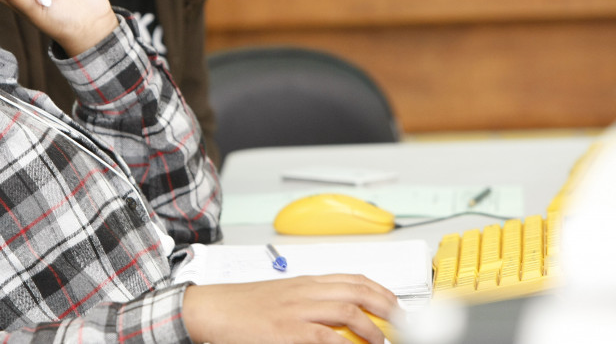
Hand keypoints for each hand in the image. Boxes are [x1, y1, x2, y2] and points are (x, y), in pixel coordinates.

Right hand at [182, 274, 400, 343]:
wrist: (213, 309)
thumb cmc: (243, 307)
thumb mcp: (281, 298)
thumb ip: (308, 302)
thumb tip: (337, 318)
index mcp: (305, 282)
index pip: (352, 278)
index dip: (381, 291)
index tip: (396, 306)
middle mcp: (305, 291)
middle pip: (357, 290)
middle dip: (387, 307)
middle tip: (402, 325)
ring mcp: (297, 310)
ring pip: (347, 308)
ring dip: (372, 326)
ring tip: (383, 341)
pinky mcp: (287, 330)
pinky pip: (324, 336)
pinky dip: (345, 343)